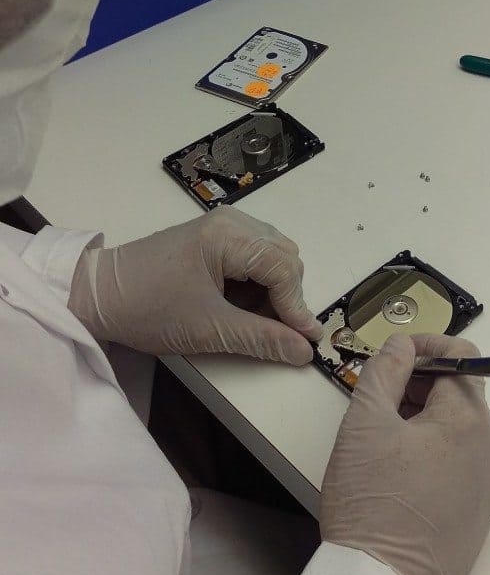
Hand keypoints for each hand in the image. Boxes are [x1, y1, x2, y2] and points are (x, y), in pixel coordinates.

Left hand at [68, 208, 321, 362]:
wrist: (97, 295)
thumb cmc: (149, 308)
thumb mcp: (208, 329)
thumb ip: (261, 339)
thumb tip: (304, 352)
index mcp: (230, 235)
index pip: (283, 268)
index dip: (298, 307)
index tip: (307, 343)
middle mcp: (232, 222)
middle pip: (284, 256)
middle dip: (287, 297)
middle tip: (279, 334)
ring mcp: (222, 227)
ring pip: (271, 256)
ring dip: (273, 290)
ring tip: (255, 321)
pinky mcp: (212, 238)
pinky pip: (252, 256)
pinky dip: (256, 283)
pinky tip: (240, 307)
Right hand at [320, 332, 489, 574]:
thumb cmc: (371, 502)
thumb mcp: (364, 424)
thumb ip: (384, 371)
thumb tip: (402, 346)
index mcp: (471, 420)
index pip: (461, 356)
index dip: (427, 344)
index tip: (395, 354)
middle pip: (462, 393)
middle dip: (423, 385)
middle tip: (380, 398)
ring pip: (463, 429)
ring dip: (429, 419)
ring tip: (386, 439)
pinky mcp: (484, 513)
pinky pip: (465, 462)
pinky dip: (438, 452)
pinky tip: (403, 472)